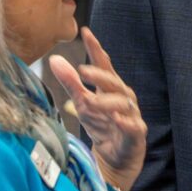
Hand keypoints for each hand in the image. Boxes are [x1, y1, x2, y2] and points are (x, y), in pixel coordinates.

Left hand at [49, 27, 146, 190]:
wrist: (114, 159)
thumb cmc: (100, 125)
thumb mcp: (82, 102)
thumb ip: (70, 82)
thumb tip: (54, 58)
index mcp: (111, 87)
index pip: (104, 64)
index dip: (95, 48)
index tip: (86, 31)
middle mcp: (124, 97)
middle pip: (114, 82)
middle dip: (100, 75)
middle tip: (82, 70)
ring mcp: (132, 115)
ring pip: (123, 104)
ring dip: (106, 101)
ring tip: (90, 101)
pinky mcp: (136, 134)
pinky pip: (134, 126)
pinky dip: (126, 122)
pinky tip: (116, 119)